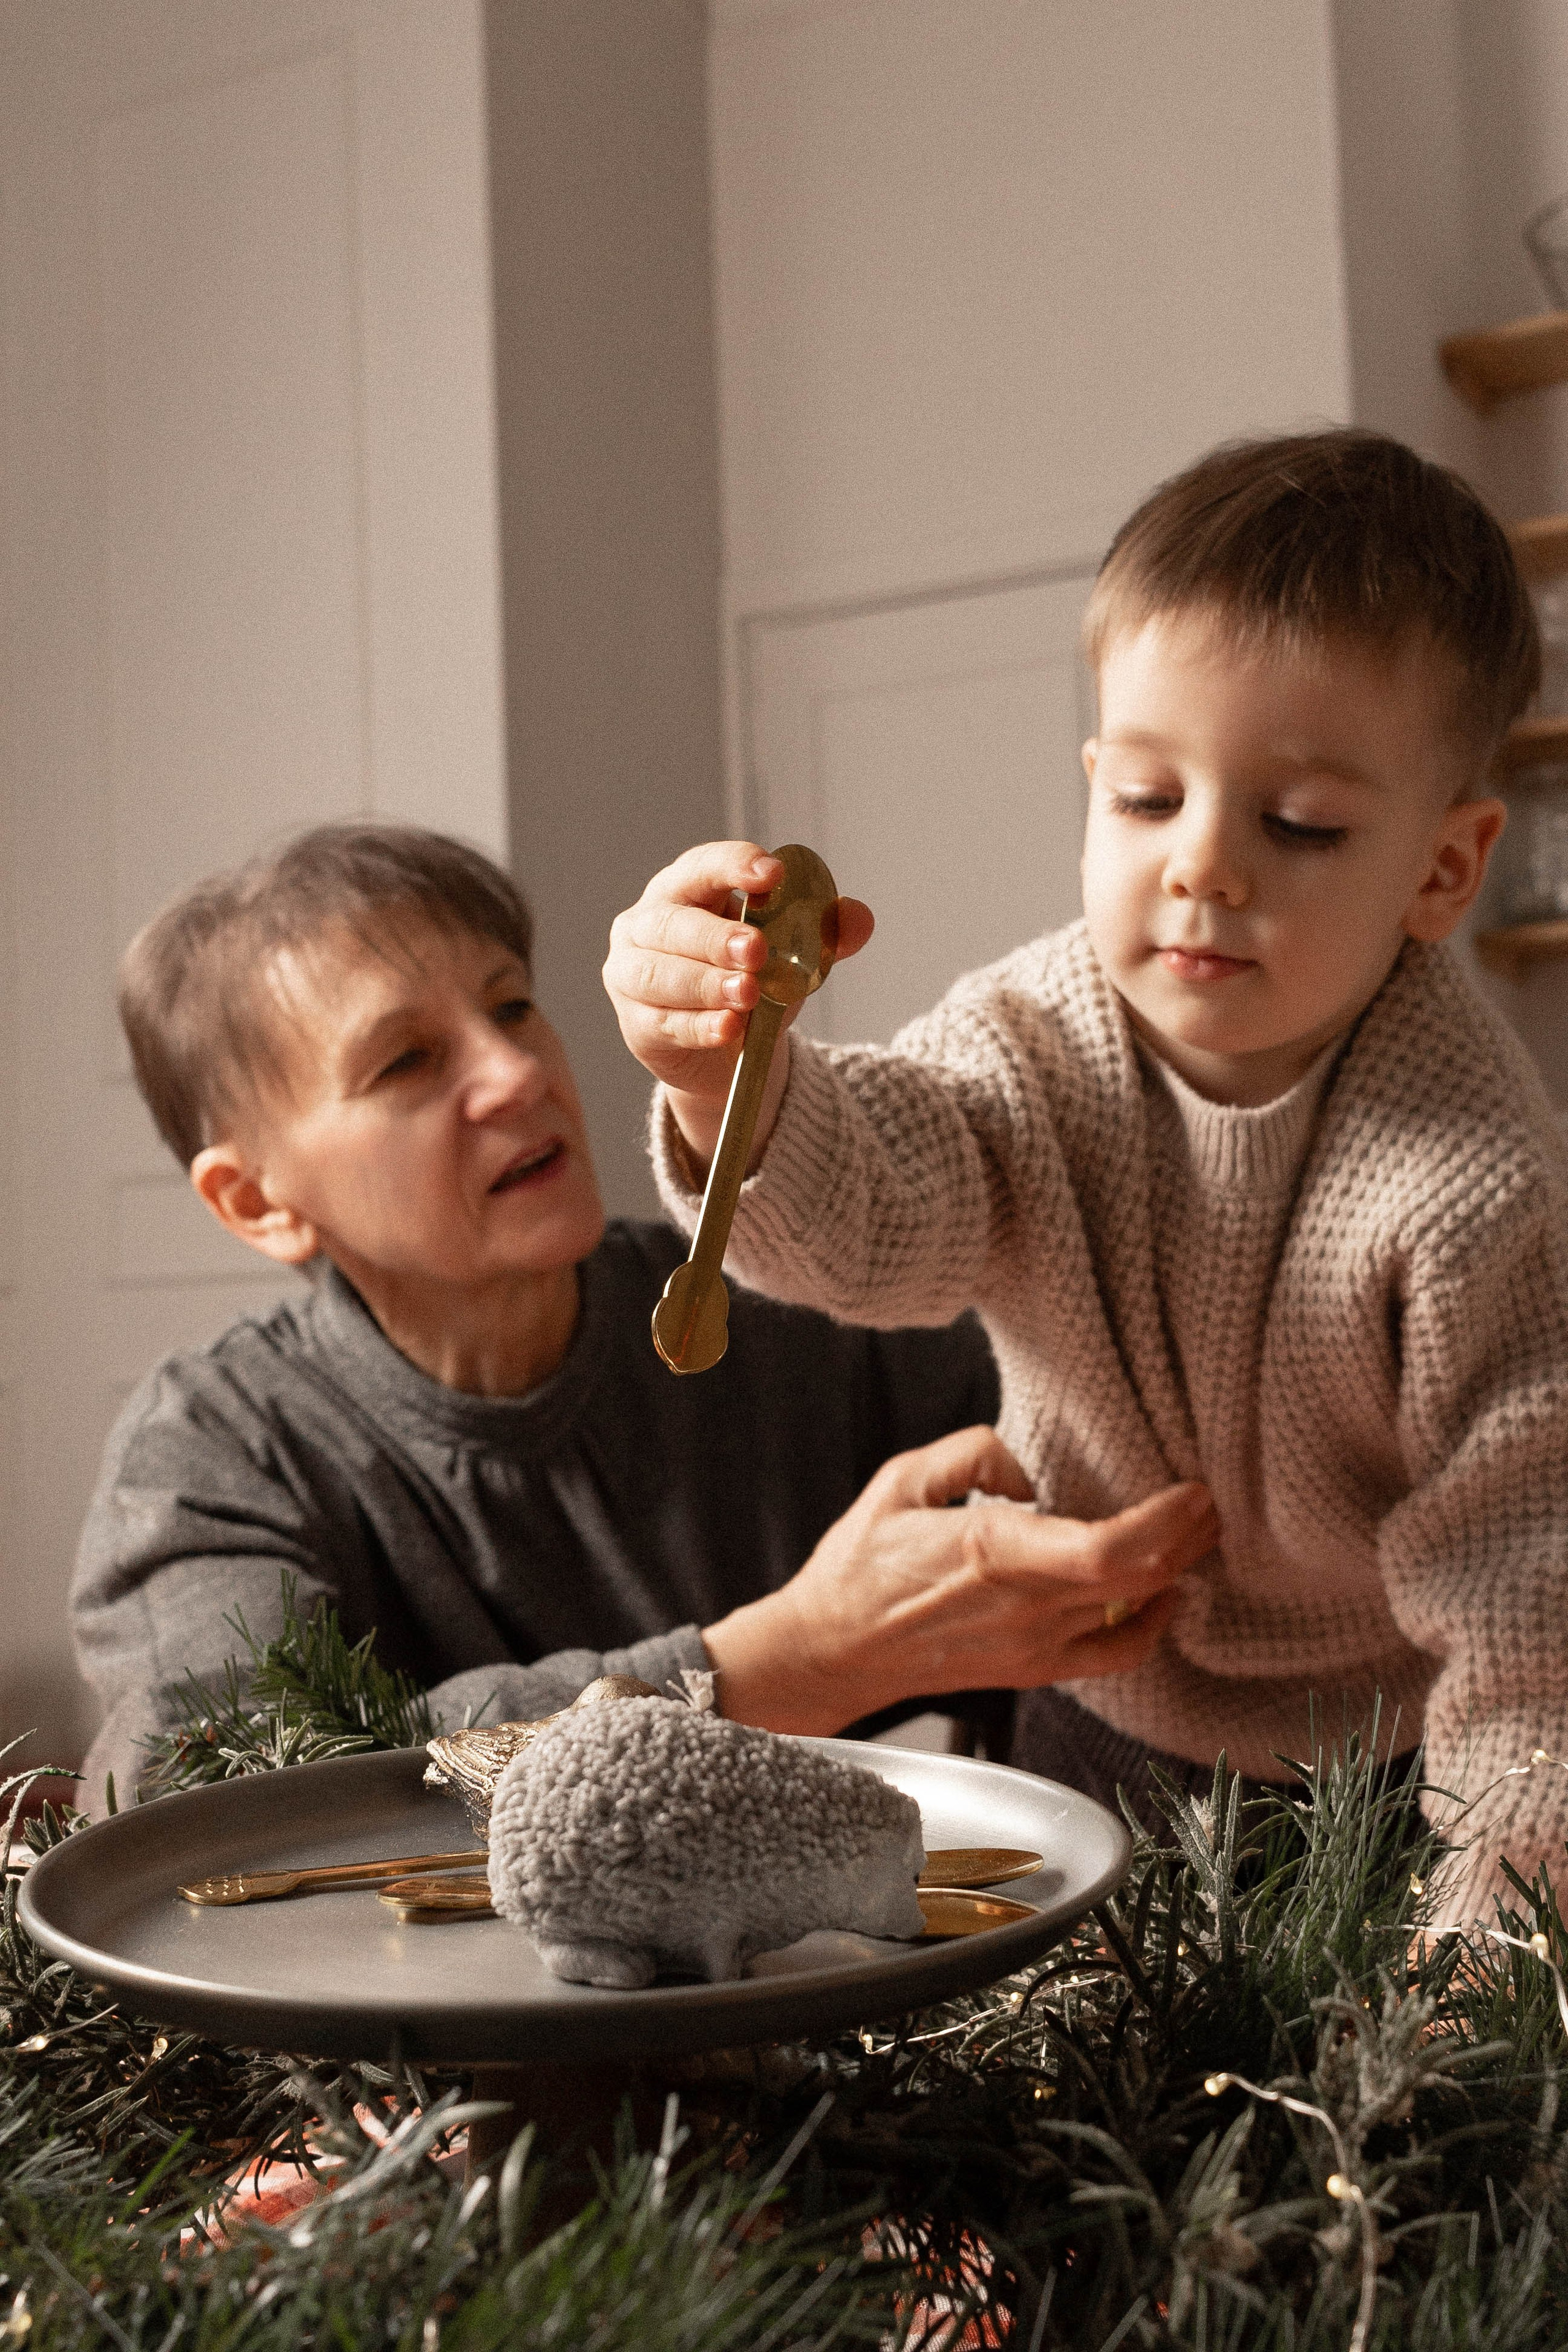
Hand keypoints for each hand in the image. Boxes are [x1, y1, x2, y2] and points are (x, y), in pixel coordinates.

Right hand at [602, 840, 874, 1168]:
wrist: (722, 1047)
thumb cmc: (749, 980)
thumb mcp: (789, 955)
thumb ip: (822, 936)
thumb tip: (860, 918)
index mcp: (687, 889)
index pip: (703, 866)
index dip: (734, 866)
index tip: (771, 876)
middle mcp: (648, 923)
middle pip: (673, 923)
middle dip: (715, 937)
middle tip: (756, 951)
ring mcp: (631, 972)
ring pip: (660, 975)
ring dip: (706, 984)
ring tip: (747, 994)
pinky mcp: (635, 1021)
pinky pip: (664, 1022)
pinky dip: (698, 1026)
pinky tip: (728, 1029)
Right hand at [703, 1426, 1218, 1734]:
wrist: (833, 1649)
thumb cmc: (861, 1563)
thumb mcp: (901, 1478)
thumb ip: (970, 1455)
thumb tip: (1027, 1472)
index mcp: (993, 1552)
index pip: (1105, 1550)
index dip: (1165, 1521)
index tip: (1192, 1488)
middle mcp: (1024, 1607)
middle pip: (1139, 1577)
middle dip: (1187, 1534)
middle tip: (1208, 1497)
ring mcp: (1033, 1647)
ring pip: (1134, 1609)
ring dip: (1175, 1566)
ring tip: (1195, 1529)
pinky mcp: (1033, 1670)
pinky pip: (1113, 1655)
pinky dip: (1152, 1625)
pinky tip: (1164, 1595)